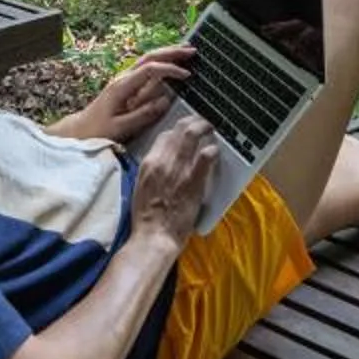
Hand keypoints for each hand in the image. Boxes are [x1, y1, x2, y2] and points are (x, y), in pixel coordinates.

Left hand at [59, 44, 192, 142]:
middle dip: (171, 52)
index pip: (150, 70)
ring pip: (147, 59)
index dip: (170, 70)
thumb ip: (143, 114)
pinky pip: (145, 68)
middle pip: (149, 57)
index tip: (187, 75)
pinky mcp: (125, 85)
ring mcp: (124, 79)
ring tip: (186, 50)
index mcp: (123, 86)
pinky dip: (160, 62)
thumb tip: (165, 100)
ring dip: (166, 53)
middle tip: (192, 50)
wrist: (80, 129)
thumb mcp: (121, 127)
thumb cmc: (98, 130)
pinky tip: (170, 62)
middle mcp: (124, 78)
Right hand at [131, 115, 218, 246]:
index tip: (185, 132)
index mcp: (149, 163)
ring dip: (204, 128)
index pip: (165, 135)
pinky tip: (216, 152)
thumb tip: (163, 162)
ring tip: (211, 129)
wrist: (154, 236)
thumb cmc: (147, 217)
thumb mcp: (142, 187)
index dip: (178, 131)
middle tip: (203, 123)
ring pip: (192, 135)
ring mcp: (179, 169)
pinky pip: (206, 157)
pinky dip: (213, 151)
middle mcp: (163, 161)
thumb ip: (152, 171)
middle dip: (194, 122)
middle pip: (179, 130)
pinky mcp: (193, 181)